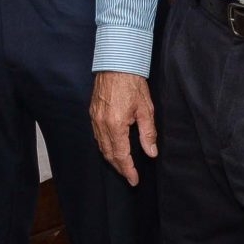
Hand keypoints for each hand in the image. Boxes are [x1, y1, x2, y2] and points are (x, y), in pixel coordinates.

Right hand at [89, 71, 155, 185]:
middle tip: (129, 176)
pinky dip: (105, 146)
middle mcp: (101, 124)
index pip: (121, 155)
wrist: (117, 63)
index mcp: (116, 124)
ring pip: (101, 146)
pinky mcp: (92, 112)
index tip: (134, 180)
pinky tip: (112, 148)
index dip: (128, 170)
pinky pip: (97, 136)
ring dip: (111, 158)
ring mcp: (95, 118)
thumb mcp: (146, 109)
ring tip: (122, 166)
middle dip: (119, 167)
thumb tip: (151, 153)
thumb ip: (148, 133)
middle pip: (109, 154)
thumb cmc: (133, 83)